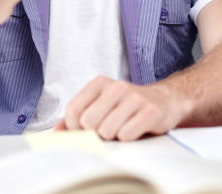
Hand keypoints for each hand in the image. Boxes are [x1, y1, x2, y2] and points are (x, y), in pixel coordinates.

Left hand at [56, 76, 184, 140]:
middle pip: (88, 122)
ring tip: (122, 128)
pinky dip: (128, 138)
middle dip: (96, 133)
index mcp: (100, 83)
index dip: (76, 127)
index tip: (86, 129)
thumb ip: (76, 118)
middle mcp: (117, 87)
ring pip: (107, 131)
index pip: (73, 110)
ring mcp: (135, 98)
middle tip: (107, 129)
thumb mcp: (101, 105)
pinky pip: (126, 135)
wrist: (165, 100)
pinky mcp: (150, 111)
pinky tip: (135, 129)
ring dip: (113, 137)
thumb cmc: (127, 106)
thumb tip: (56, 132)